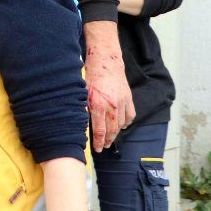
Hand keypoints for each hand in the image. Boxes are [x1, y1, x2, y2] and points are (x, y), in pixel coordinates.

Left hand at [84, 24, 134, 151]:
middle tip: (103, 146)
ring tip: (111, 138)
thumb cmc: (91, 75)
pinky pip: (130, 115)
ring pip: (121, 124)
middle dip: (107, 140)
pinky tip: (121, 125)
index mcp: (98, 105)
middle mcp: (111, 106)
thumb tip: (80, 122)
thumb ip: (84, 107)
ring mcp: (122, 102)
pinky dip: (126, 122)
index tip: (97, 149)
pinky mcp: (128, 98)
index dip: (98, 142)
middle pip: (111, 130)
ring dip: (116, 133)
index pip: (99, 130)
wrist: (105, 61)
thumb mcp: (82, 92)